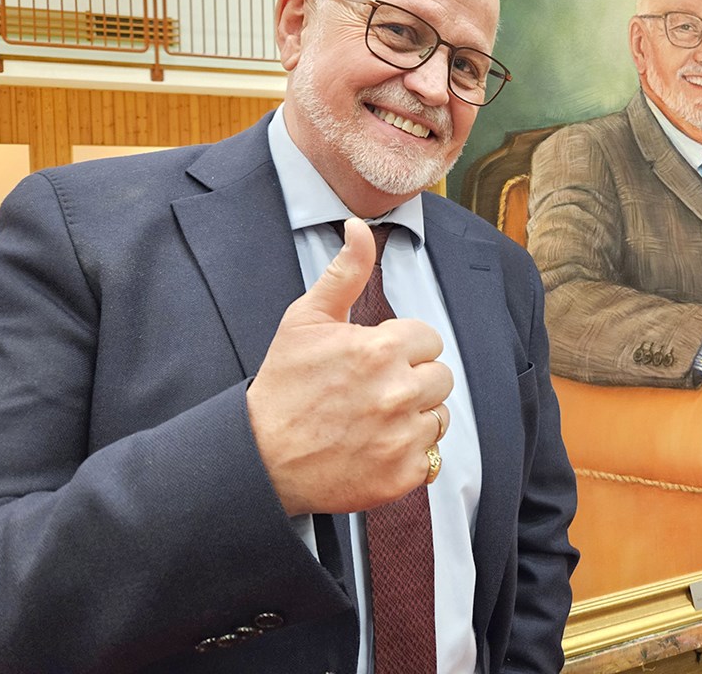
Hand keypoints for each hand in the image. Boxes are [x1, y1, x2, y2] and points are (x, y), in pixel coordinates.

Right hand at [246, 217, 452, 514]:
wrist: (261, 458)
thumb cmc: (283, 385)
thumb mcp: (306, 319)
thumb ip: (345, 272)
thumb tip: (359, 227)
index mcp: (381, 349)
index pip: (429, 339)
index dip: (403, 347)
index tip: (375, 359)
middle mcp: (398, 393)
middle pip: (441, 377)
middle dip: (413, 379)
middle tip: (374, 390)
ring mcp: (402, 437)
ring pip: (439, 415)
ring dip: (415, 415)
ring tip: (375, 418)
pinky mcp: (403, 475)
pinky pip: (430, 455)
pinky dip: (409, 452)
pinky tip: (376, 446)